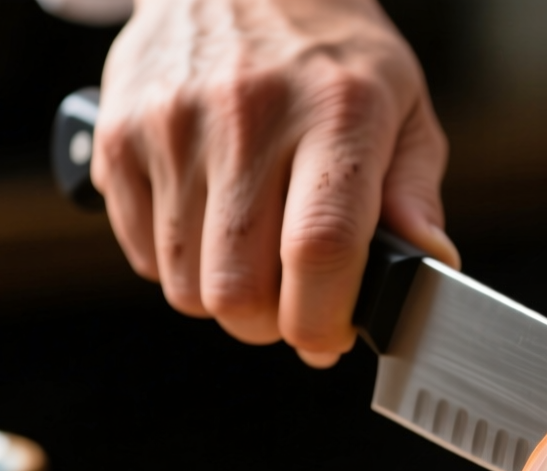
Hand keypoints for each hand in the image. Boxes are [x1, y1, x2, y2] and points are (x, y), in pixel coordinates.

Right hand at [91, 0, 456, 366]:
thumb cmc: (332, 55)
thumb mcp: (403, 108)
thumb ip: (414, 195)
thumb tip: (429, 268)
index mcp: (337, 112)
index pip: (320, 249)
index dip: (322, 320)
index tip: (330, 339)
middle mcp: (250, 116)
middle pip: (240, 288)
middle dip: (271, 325)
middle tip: (293, 304)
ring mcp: (173, 125)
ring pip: (187, 285)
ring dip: (225, 298)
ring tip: (254, 257)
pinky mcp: (117, 133)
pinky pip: (141, 254)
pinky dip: (178, 264)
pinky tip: (211, 225)